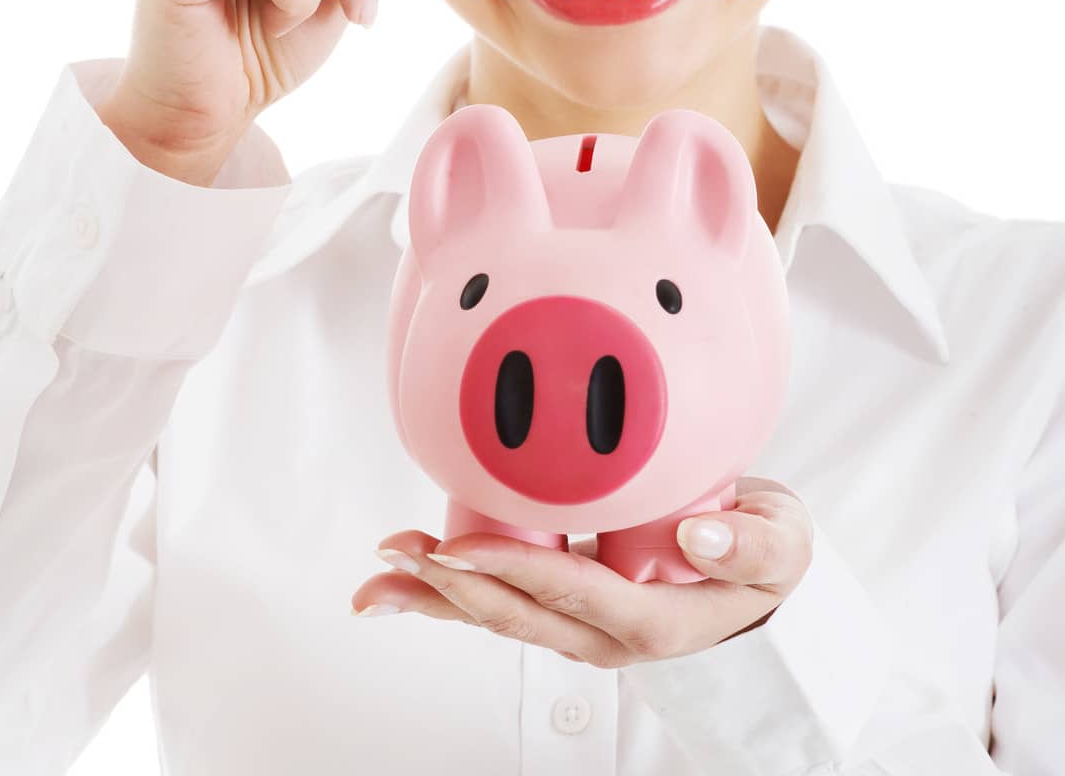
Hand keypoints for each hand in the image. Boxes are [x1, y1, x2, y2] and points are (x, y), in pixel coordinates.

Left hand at [351, 477, 813, 666]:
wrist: (768, 586)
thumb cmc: (770, 558)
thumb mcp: (784, 546)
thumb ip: (750, 543)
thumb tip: (697, 530)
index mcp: (654, 620)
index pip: (572, 592)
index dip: (512, 569)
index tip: (459, 549)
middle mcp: (607, 635)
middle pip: (517, 615)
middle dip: (450, 587)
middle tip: (393, 556)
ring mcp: (582, 627)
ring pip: (500, 616)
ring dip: (437, 595)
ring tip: (380, 572)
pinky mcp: (568, 607)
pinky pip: (505, 603)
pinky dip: (452, 591)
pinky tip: (409, 576)